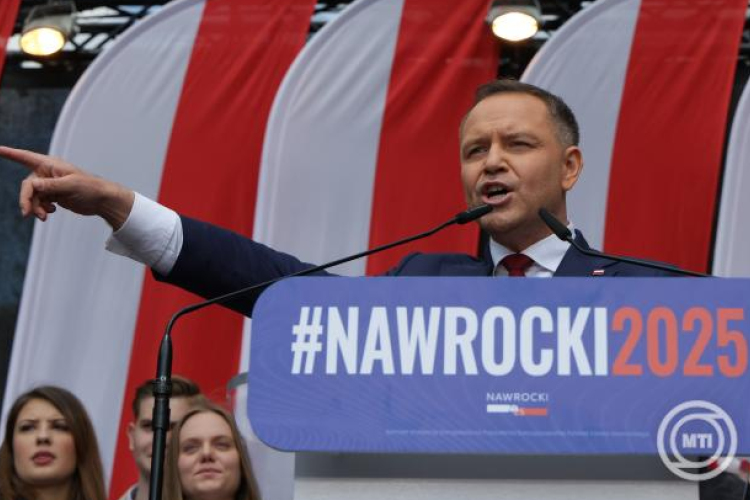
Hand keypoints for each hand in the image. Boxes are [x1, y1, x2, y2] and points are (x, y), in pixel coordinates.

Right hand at [0, 146, 134, 229]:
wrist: (102, 200)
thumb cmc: (90, 188)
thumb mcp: (70, 186)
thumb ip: (51, 185)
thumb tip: (33, 185)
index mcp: (51, 165)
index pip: (26, 157)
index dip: (10, 153)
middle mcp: (48, 173)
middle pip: (27, 186)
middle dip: (27, 200)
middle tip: (28, 213)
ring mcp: (50, 185)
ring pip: (33, 197)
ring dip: (35, 207)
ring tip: (44, 216)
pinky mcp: (54, 195)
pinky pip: (40, 202)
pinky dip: (41, 209)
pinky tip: (50, 213)